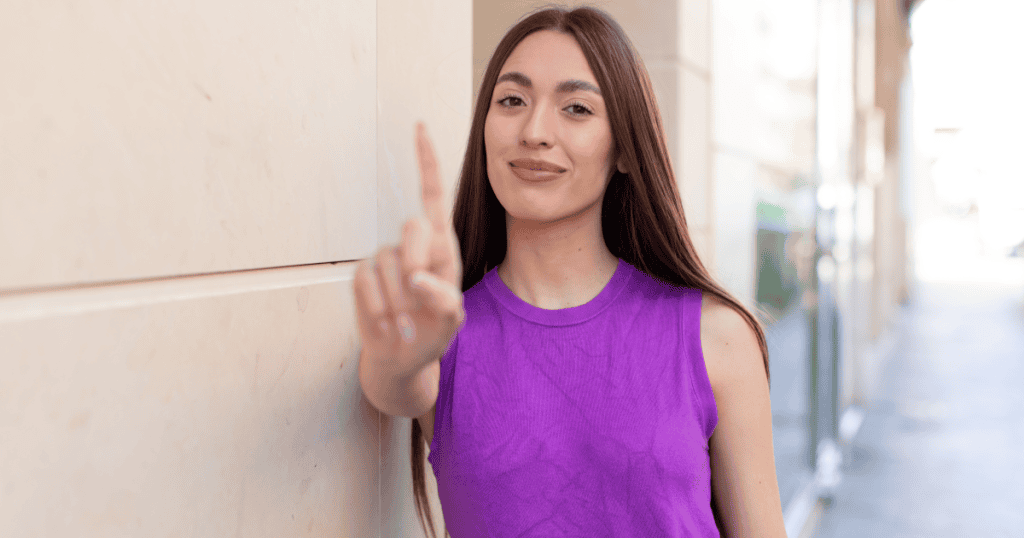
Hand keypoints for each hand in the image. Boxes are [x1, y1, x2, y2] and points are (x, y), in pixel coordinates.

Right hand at [353, 123, 464, 376]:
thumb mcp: (450, 319)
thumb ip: (442, 298)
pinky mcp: (363, 275)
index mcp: (441, 247)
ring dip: (398, 300)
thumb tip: (416, 278)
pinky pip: (366, 282)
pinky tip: (388, 324)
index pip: (433, 195)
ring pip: (388, 263)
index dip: (426, 162)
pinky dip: (378, 308)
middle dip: (416, 263)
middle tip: (420, 297)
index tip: (420, 127)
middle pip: (411, 226)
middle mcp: (412, 245)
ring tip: (406, 323)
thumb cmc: (433, 332)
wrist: (403, 357)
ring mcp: (385, 259)